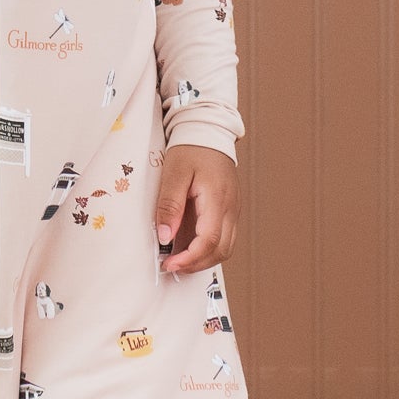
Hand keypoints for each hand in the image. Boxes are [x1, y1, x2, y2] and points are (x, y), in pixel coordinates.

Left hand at [154, 143, 238, 273]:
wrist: (207, 132)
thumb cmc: (190, 150)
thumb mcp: (174, 174)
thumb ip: (170, 206)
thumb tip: (165, 237)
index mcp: (217, 199)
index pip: (210, 240)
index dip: (190, 258)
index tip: (170, 265)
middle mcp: (230, 208)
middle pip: (221, 250)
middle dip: (196, 264)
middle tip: (171, 266)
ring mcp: (233, 210)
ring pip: (225, 248)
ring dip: (203, 259)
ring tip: (179, 260)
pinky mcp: (229, 210)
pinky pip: (224, 237)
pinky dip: (208, 249)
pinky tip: (189, 247)